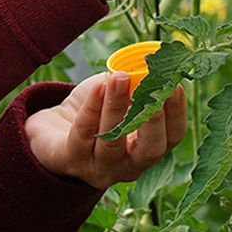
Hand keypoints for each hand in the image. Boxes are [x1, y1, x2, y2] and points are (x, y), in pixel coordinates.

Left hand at [24, 72, 186, 190]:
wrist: (54, 128)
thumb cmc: (95, 110)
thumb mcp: (120, 96)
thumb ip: (137, 84)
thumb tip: (152, 63)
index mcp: (147, 149)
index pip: (172, 138)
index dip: (177, 113)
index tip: (174, 84)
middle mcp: (128, 166)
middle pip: (150, 150)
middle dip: (153, 119)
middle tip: (153, 89)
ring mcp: (99, 168)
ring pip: (112, 142)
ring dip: (117, 107)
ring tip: (119, 78)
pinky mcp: (71, 161)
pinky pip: (84, 134)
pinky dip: (92, 107)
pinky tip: (99, 86)